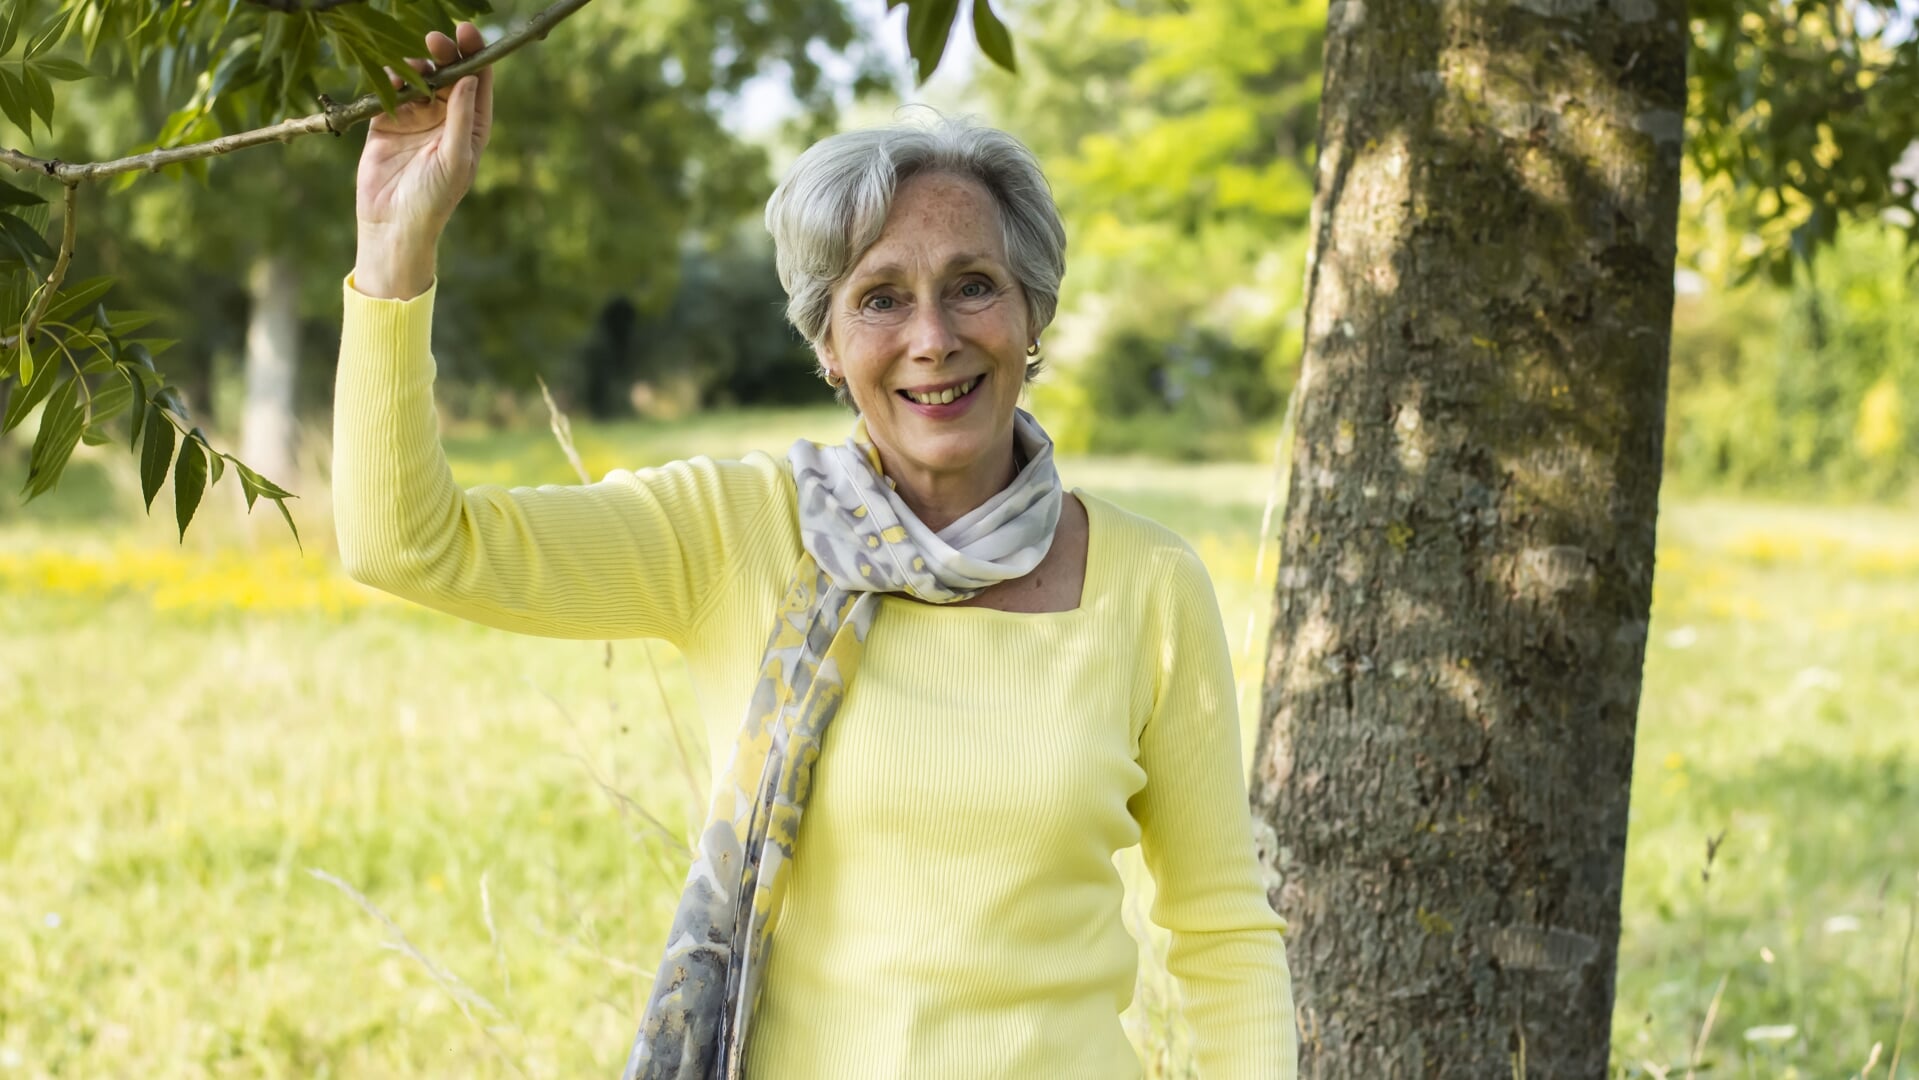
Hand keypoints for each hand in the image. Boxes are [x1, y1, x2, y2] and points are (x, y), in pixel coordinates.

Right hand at [355, 21, 493, 245]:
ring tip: (411, 65)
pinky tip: (389, 77)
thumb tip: (470, 78)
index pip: (476, 80)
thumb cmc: (434, 198)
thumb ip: (461, 117)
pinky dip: (389, 81)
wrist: (393, 224)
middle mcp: (446, 117)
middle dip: (443, 54)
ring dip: (415, 66)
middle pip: (447, 73)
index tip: (465, 32)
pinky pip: (389, 92)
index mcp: (472, 125)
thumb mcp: (455, 157)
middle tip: (434, 41)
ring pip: (418, 78)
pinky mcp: (387, 121)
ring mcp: (416, 117)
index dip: (473, 53)